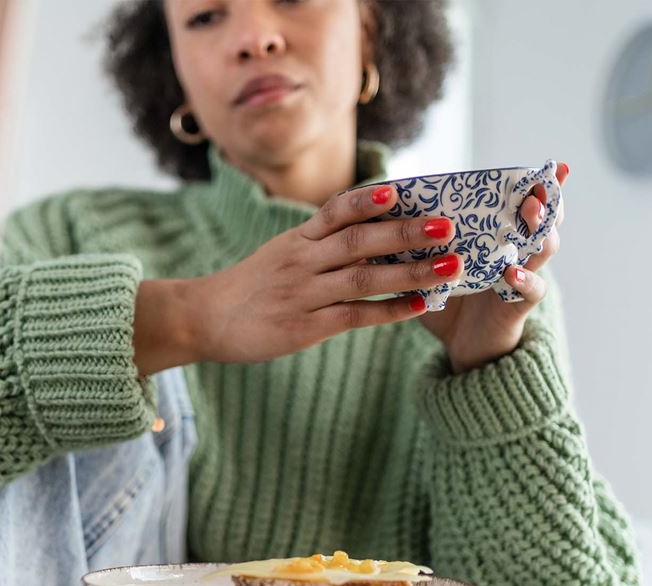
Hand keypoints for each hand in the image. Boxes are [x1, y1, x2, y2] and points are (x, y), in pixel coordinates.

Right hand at [181, 183, 463, 365]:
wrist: (201, 320)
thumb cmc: (248, 288)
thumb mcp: (279, 254)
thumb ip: (319, 243)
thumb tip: (371, 229)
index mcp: (297, 240)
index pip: (337, 211)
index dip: (370, 200)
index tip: (403, 190)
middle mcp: (301, 262)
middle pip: (360, 241)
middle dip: (407, 233)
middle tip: (448, 226)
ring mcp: (303, 295)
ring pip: (364, 278)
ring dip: (411, 272)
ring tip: (449, 266)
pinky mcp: (304, 328)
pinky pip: (355, 316)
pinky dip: (390, 309)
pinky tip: (420, 305)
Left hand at [417, 162, 569, 373]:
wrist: (460, 345)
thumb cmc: (446, 298)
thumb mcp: (430, 263)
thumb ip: (418, 240)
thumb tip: (379, 212)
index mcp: (498, 237)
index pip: (523, 205)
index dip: (539, 185)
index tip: (550, 165)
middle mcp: (517, 252)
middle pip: (543, 220)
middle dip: (545, 200)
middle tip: (536, 185)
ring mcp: (522, 277)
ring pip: (544, 249)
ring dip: (539, 230)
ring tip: (530, 215)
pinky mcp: (517, 306)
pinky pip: (530, 291)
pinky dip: (523, 280)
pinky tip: (511, 273)